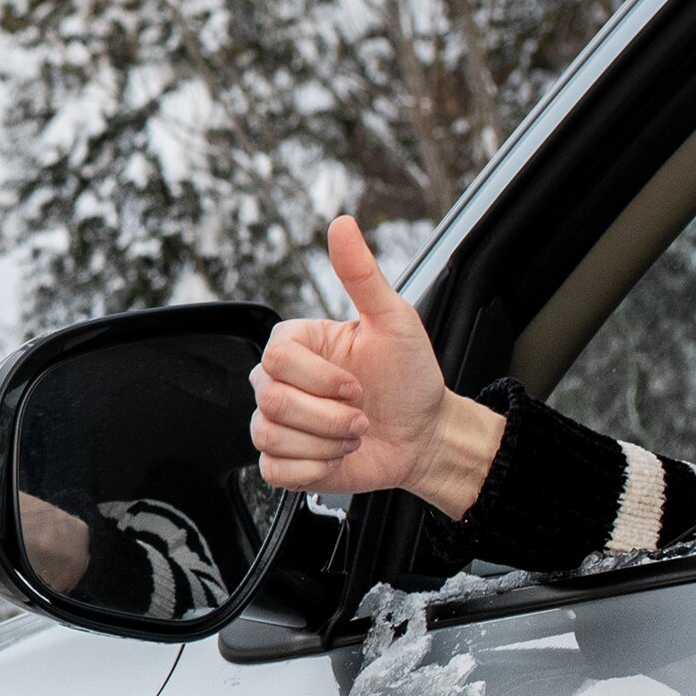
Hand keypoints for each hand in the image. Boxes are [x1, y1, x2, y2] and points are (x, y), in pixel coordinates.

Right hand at [252, 215, 481, 503]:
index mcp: (296, 344)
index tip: (357, 384)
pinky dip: (315, 469)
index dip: (320, 379)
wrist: (424, 434)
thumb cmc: (410, 376)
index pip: (276, 359)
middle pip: (272, 401)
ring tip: (353, 435)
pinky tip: (337, 456)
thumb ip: (362, 274)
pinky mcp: (280, 462)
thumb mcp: (395, 321)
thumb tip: (342, 223)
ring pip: (271, 437)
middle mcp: (278, 382)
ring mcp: (276, 423)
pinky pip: (274, 471)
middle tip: (361, 415)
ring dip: (327, 443)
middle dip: (330, 417)